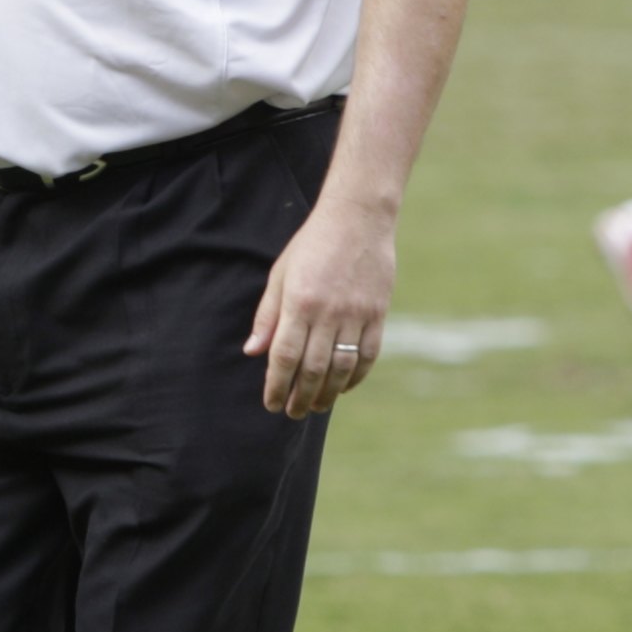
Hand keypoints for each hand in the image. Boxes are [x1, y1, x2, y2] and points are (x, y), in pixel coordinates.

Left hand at [244, 196, 393, 419]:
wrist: (358, 219)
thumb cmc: (311, 245)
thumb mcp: (280, 274)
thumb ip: (268, 316)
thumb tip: (253, 353)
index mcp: (299, 302)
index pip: (284, 356)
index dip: (277, 385)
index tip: (271, 404)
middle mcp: (328, 312)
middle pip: (313, 369)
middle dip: (300, 397)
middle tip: (292, 413)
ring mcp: (357, 314)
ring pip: (342, 368)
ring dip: (327, 393)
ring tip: (315, 406)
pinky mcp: (378, 313)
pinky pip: (368, 355)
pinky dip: (355, 377)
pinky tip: (343, 388)